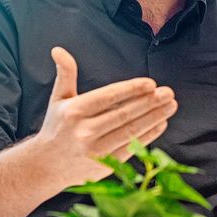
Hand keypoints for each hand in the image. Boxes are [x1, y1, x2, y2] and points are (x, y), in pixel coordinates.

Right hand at [36, 46, 176, 185]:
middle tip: (168, 92)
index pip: (108, 97)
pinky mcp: (105, 165)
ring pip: (131, 131)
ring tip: (171, 105)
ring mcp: (96, 150)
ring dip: (155, 117)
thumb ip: (65, 74)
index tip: (151, 83)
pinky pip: (132, 147)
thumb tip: (58, 49)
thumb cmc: (57, 126)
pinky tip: (162, 123)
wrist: (46, 166)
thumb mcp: (58, 99)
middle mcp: (84, 131)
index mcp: (74, 112)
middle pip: (124, 114)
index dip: (131, 90)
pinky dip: (149, 135)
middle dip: (150, 102)